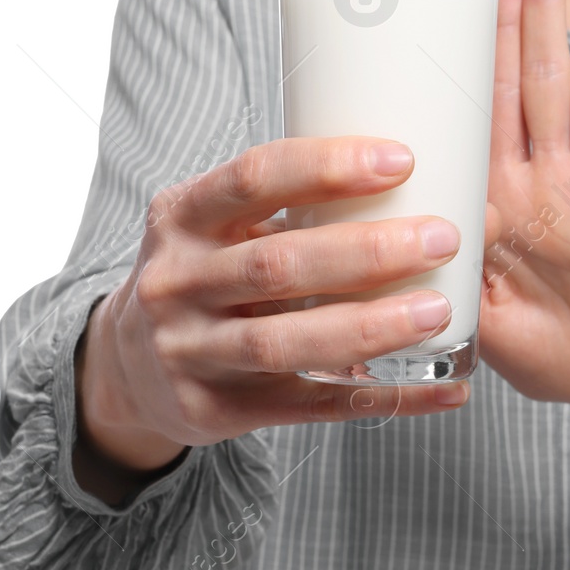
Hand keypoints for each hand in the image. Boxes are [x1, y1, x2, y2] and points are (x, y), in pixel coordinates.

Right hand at [75, 137, 471, 498]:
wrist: (127, 364)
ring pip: (286, 341)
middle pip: (278, 265)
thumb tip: (423, 184)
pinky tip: (442, 388)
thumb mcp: (215, 227)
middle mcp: (176, 282)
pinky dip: (382, 397)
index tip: (402, 160)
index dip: (327, 166)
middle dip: (367, 251)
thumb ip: (289, 206)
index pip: (254, 178)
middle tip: (441, 239)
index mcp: (181, 217)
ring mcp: (189, 351)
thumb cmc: (203, 275)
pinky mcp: (212, 409)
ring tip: (437, 310)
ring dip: (370, 326)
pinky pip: (308, 407)